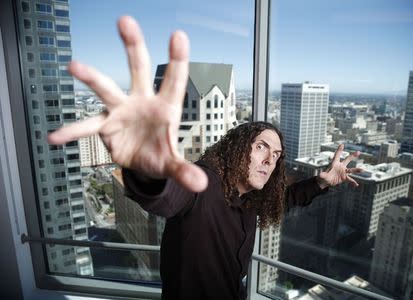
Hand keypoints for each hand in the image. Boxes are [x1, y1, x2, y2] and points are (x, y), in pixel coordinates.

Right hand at [47, 16, 207, 191]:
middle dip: (133, 46)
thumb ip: (185, 171)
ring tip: (75, 66)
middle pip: (138, 69)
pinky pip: (86, 127)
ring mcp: (120, 110)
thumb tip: (201, 184)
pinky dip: (72, 132)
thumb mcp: (173, 164)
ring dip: (92, 78)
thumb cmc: (160, 154)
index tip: (179, 35)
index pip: (173, 81)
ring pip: (107, 89)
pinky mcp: (104, 125)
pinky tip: (55, 138)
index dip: (177, 59)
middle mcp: (141, 101)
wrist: (141, 161)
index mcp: (165, 107)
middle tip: (125, 20)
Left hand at [317, 144, 362, 187]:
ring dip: (357, 170)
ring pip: (351, 170)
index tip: (342, 144)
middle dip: (352, 156)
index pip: (337, 156)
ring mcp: (343, 172)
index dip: (339, 150)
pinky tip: (356, 185)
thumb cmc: (324, 177)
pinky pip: (350, 180)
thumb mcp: (322, 176)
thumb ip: (322, 175)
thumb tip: (320, 175)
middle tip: (358, 152)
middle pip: (347, 160)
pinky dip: (353, 182)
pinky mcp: (344, 177)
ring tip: (363, 170)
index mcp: (334, 163)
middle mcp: (340, 166)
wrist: (327, 181)